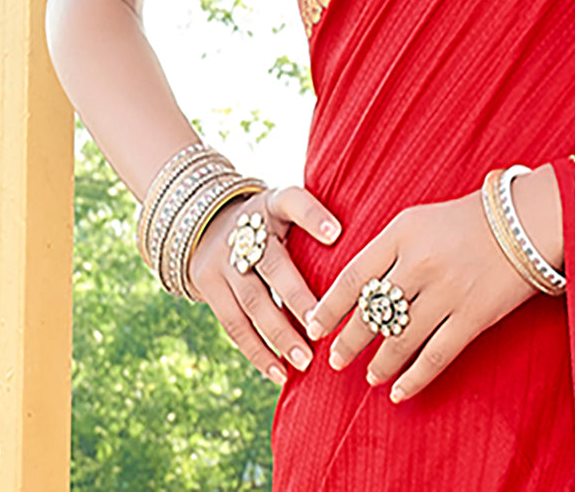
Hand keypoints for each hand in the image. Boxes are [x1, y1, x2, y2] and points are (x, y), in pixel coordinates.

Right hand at [187, 184, 341, 384]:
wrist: (208, 222)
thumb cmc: (271, 223)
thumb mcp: (288, 209)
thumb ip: (317, 224)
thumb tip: (367, 253)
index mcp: (273, 203)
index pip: (292, 201)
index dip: (312, 216)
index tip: (336, 234)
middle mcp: (246, 228)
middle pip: (271, 264)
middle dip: (296, 297)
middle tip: (321, 324)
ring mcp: (223, 259)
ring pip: (252, 301)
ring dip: (279, 334)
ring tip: (305, 361)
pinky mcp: (207, 286)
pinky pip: (233, 324)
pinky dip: (257, 352)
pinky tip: (279, 373)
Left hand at [304, 165, 563, 403]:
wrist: (525, 220)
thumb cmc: (468, 218)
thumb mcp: (419, 219)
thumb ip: (389, 250)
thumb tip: (357, 291)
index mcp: (402, 232)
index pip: (352, 276)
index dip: (329, 307)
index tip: (314, 325)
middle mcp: (419, 262)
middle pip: (371, 313)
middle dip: (348, 341)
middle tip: (335, 359)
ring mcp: (446, 292)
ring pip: (399, 340)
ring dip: (378, 363)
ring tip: (368, 375)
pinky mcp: (472, 317)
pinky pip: (434, 357)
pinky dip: (412, 379)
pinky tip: (398, 392)